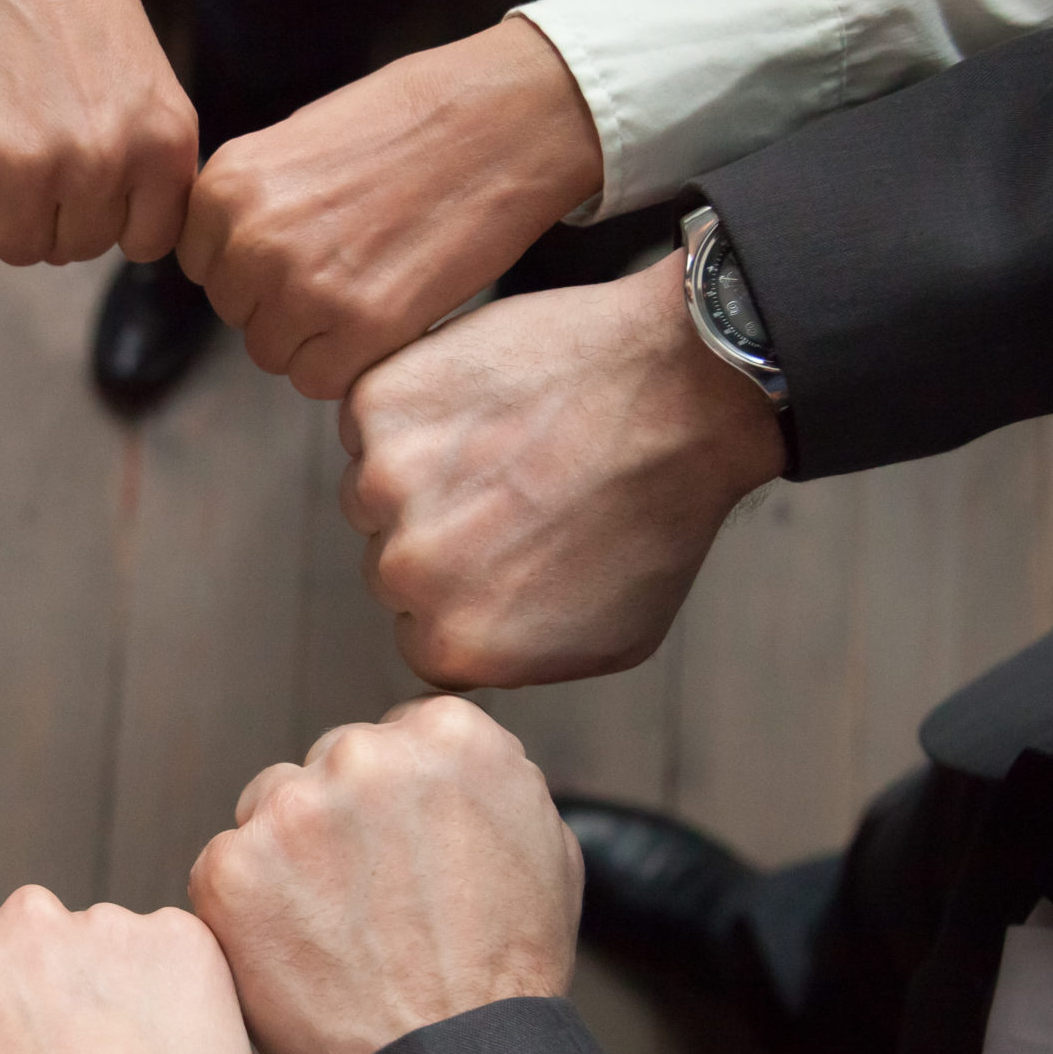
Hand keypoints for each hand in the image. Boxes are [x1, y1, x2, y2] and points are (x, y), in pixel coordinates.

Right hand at [0, 0, 198, 265]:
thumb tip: (122, 224)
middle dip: (50, 210)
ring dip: (1, 206)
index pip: (142, 240)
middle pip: (76, 247)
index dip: (106, 215)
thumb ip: (140, 153)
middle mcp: (106, 162)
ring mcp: (34, 165)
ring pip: (19, 244)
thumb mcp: (141, 74)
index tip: (82, 181)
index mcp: (163, 143)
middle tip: (26, 141)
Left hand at [177, 16, 602, 398]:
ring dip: (314, 335)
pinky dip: (349, 361)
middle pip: (237, 312)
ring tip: (369, 283)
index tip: (303, 243)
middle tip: (347, 264)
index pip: (203, 264)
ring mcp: (304, 288)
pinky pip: (319, 380)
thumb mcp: (296, 144)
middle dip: (281, 300)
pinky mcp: (361, 327)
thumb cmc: (407, 125)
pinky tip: (387, 312)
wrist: (499, 121)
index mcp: (226, 187)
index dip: (252, 263)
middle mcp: (252, 239)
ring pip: (273, 352)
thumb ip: (250, 205)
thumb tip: (228, 261)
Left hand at [189, 697, 581, 1053]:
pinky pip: (227, 867)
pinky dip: (249, 909)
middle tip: (371, 905)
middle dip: (341, 822)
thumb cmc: (505, 973)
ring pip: (272, 808)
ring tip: (336, 934)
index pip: (395, 736)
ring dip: (289, 855)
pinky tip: (294, 955)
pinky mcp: (229, 867)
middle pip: (328, 765)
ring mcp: (291, 808)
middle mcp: (365, 753)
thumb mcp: (547, 847)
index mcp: (450, 735)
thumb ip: (491, 780)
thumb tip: (448, 758)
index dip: (397, 801)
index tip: (408, 854)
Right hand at [340, 252, 784, 688]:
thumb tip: (467, 653)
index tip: (506, 551)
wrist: (681, 390)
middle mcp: (406, 571)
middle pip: (387, 560)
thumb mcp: (611, 638)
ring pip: (371, 488)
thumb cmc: (658, 511)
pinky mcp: (380, 405)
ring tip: (503, 442)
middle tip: (512, 490)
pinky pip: (373, 417)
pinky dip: (416, 405)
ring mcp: (385, 481)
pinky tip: (487, 399)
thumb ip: (519, 663)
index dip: (463, 589)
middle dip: (438, 531)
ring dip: (419, 468)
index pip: (417, 632)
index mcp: (453, 645)